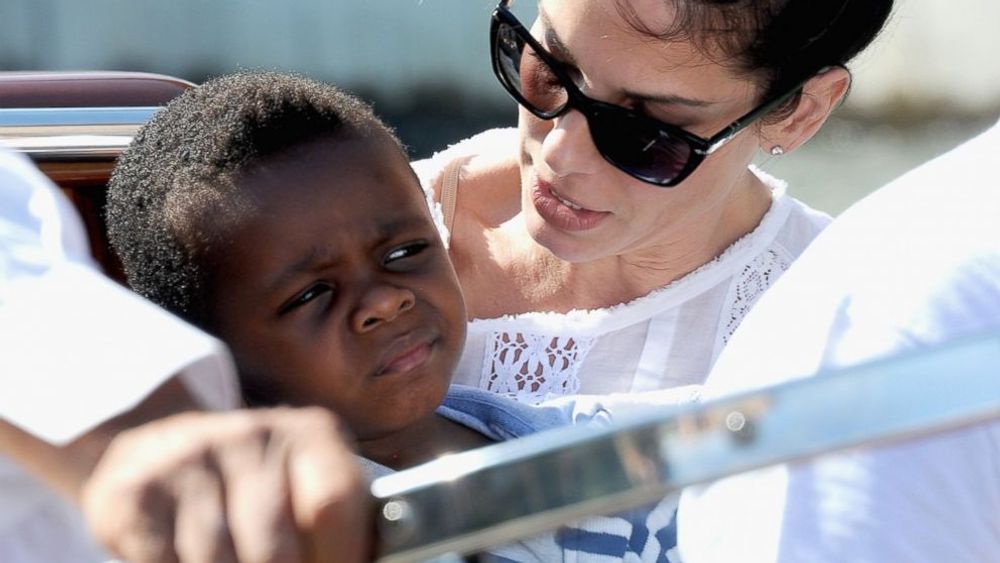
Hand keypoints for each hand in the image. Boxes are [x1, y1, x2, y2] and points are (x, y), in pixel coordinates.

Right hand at [82, 407, 369, 562]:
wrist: (158, 450)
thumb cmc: (256, 486)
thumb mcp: (305, 488)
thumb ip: (334, 524)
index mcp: (310, 434)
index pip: (333, 503)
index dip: (339, 557)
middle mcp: (251, 434)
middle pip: (276, 548)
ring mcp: (190, 457)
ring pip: (218, 562)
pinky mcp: (137, 490)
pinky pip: (165, 562)